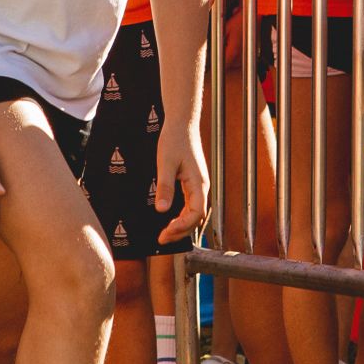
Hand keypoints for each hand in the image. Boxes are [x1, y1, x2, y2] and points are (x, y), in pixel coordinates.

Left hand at [154, 128, 208, 244]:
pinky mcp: (193, 182)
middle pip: (196, 218)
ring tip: (166, 234)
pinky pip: (191, 205)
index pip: (196, 213)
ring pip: (194, 213)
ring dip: (182, 226)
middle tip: (162, 239)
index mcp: (199, 183)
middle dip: (180, 231)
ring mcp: (199, 185)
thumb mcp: (165, 163)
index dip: (182, 226)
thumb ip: (165, 187)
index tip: (165, 233)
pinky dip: (182, 216)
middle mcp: (202, 187)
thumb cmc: (175, 140)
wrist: (182, 123)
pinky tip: (171, 219)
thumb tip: (162, 210)